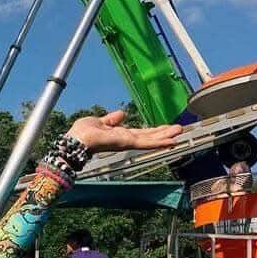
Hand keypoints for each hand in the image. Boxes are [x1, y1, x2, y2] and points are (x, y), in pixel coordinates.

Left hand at [67, 110, 182, 155]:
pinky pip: (147, 144)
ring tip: (180, 132)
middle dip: (164, 133)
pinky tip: (172, 141)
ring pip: (151, 140)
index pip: (141, 133)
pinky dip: (159, 142)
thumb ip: (112, 119)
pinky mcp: (128, 144)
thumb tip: (122, 114)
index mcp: (120, 134)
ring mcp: (128, 143)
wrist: (76, 140)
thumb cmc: (82, 132)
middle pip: (150, 136)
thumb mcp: (100, 121)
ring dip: (166, 136)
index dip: (154, 131)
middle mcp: (126, 140)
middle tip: (179, 130)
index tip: (166, 128)